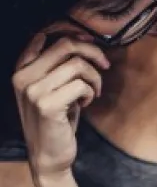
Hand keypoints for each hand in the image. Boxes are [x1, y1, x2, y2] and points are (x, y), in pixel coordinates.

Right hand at [11, 35, 107, 179]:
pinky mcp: (46, 105)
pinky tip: (85, 102)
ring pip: (77, 65)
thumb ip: (58, 65)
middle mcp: (22, 77)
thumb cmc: (57, 119)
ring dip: (94, 77)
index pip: (44, 35)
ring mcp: (32, 91)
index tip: (90, 38)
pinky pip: (81, 85)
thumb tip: (84, 38)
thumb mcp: (53, 87)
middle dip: (92, 51)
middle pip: (65, 44)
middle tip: (104, 64)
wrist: (49, 156)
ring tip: (92, 91)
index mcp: (21, 69)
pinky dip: (90, 92)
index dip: (71, 31)